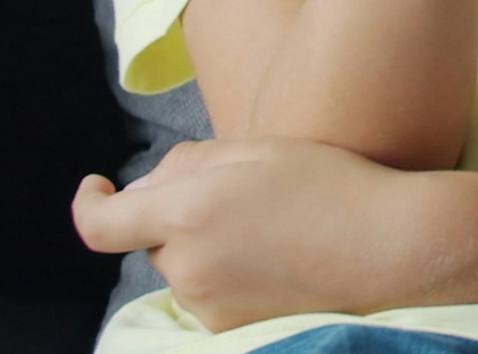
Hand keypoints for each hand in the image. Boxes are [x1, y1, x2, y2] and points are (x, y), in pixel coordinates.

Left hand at [72, 137, 452, 330]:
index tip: (95, 188)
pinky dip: (228, 276)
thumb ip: (189, 163)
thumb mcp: (259, 149)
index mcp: (188, 214)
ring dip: (204, 247)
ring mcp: (210, 306)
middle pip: (154, 239)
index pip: (102, 225)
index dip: (88, 205)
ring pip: (183, 269)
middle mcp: (189, 268)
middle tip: (238, 193)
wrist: (390, 251)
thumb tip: (148, 185)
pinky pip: (210, 296)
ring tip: (270, 228)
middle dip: (176, 216)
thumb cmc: (332, 187)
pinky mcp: (232, 329)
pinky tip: (277, 259)